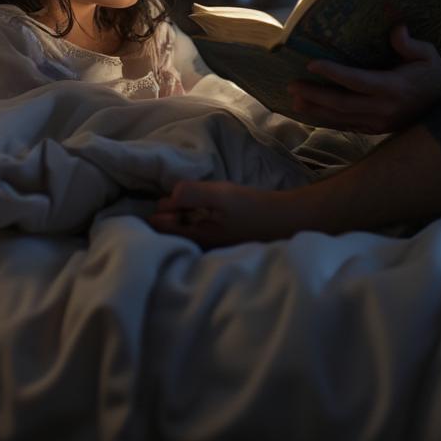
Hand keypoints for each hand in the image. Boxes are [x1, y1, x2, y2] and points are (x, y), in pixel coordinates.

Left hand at [149, 180, 301, 246]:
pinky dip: (192, 218)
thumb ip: (192, 194)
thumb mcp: (221, 195)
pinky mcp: (223, 239)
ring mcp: (213, 244)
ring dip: (179, 217)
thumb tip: (168, 196)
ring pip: (185, 230)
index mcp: (197, 238)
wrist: (286, 220)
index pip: (162, 229)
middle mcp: (201, 246)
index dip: (155, 213)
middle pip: (172, 232)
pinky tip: (198, 208)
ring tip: (176, 201)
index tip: (154, 199)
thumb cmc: (252, 208)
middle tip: (161, 199)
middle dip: (165, 217)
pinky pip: (198, 229)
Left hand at [289, 25, 440, 132]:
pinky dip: (327, 122)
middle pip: (342, 104)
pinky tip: (310, 115)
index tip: (311, 64)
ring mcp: (379, 123)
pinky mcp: (376, 130)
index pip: (358, 81)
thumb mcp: (428, 54)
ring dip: (316, 111)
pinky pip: (347, 127)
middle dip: (315, 95)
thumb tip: (396, 29)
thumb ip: (410, 44)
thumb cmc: (435, 74)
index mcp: (394, 88)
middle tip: (292, 86)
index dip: (334, 73)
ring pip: (341, 119)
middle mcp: (384, 109)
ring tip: (294, 101)